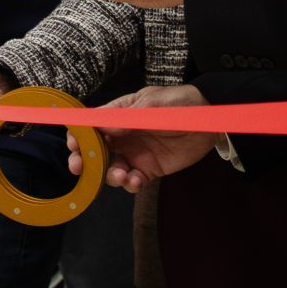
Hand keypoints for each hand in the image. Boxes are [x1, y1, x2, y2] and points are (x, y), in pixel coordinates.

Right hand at [81, 85, 216, 192]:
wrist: (211, 120)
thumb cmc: (182, 103)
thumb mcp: (154, 103)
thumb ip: (129, 116)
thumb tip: (103, 125)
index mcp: (120, 115)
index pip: (92, 125)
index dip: (79, 136)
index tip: (74, 145)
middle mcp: (123, 136)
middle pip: (95, 151)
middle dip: (84, 161)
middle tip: (80, 167)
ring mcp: (135, 154)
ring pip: (111, 169)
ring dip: (110, 175)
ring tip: (121, 175)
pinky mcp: (149, 169)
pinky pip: (133, 181)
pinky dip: (130, 184)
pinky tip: (136, 181)